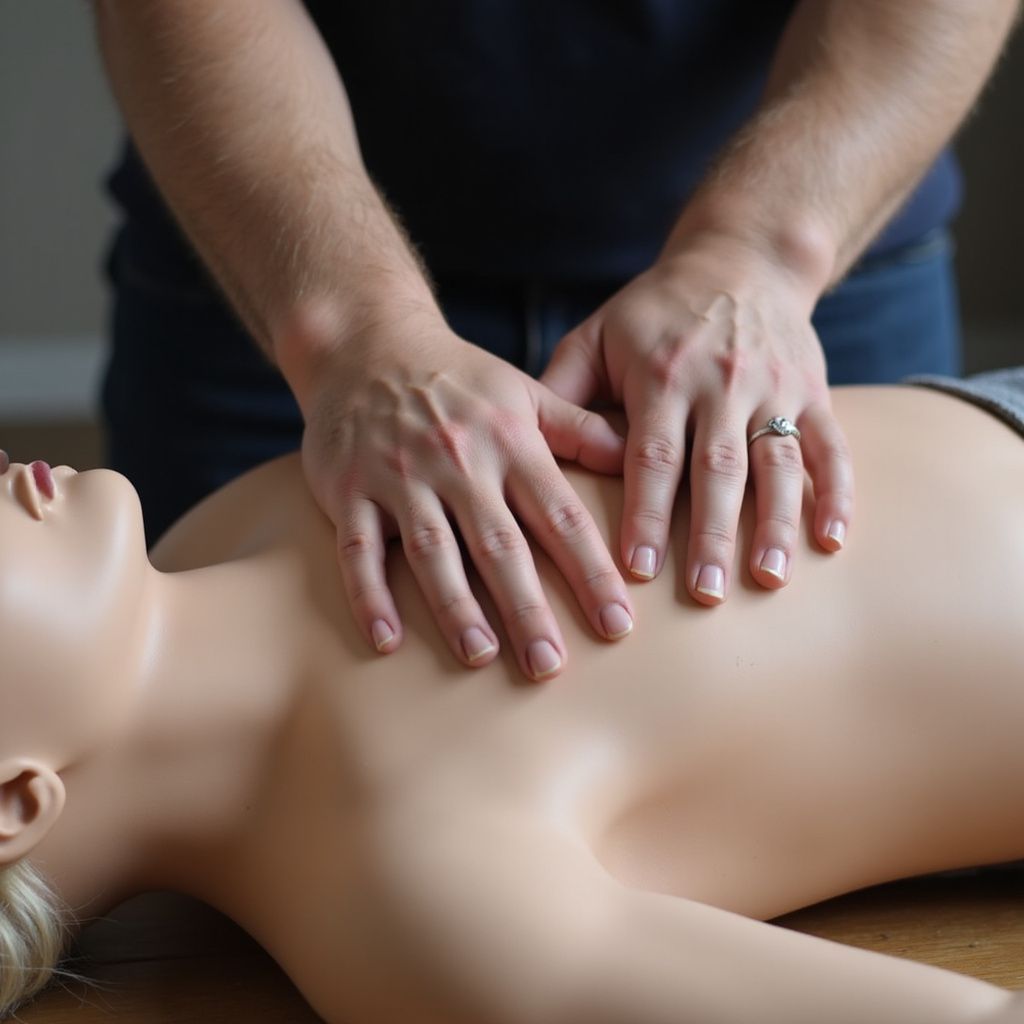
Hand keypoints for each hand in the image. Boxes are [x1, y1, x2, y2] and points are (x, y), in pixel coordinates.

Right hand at [298, 311, 634, 679]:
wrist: (367, 343)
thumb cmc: (458, 379)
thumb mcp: (524, 392)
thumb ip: (579, 430)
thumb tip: (637, 458)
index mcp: (510, 443)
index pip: (560, 516)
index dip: (590, 572)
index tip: (617, 625)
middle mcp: (458, 462)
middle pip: (498, 544)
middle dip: (527, 608)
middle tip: (550, 667)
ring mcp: (400, 476)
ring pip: (432, 549)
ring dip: (456, 606)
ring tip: (480, 656)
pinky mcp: (349, 490)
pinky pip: (359, 549)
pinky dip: (370, 595)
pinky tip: (386, 640)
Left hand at [541, 234, 852, 603]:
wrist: (742, 259)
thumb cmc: (655, 312)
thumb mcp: (597, 336)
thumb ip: (562, 392)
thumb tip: (524, 453)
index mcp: (662, 375)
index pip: (652, 456)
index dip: (647, 513)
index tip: (638, 569)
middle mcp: (721, 384)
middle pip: (717, 469)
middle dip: (712, 535)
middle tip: (706, 594)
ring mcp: (774, 388)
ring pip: (777, 463)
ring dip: (776, 524)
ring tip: (770, 579)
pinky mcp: (814, 392)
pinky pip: (831, 446)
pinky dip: (836, 493)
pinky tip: (832, 540)